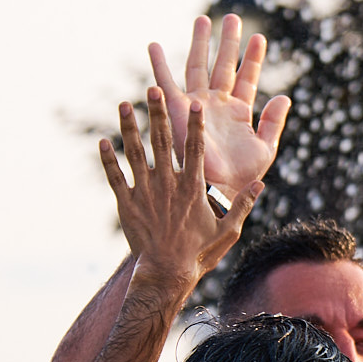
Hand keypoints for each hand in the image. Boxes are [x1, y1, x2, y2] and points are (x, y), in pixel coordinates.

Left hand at [100, 89, 262, 289]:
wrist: (166, 272)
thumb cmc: (200, 253)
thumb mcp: (229, 231)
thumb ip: (242, 205)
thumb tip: (260, 184)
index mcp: (193, 187)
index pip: (195, 148)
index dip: (195, 124)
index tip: (194, 102)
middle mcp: (168, 183)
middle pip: (162, 141)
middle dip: (157, 113)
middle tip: (153, 89)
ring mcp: (145, 192)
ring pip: (135, 153)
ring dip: (128, 127)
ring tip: (123, 105)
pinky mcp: (127, 203)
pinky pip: (115, 176)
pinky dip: (108, 159)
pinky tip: (102, 142)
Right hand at [148, 15, 289, 195]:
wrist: (219, 188)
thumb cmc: (244, 175)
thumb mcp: (265, 147)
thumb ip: (273, 121)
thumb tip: (285, 96)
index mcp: (238, 112)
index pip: (247, 77)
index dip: (253, 58)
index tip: (259, 37)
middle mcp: (217, 104)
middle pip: (223, 65)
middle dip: (228, 42)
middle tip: (232, 18)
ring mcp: (197, 104)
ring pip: (197, 66)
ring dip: (200, 43)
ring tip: (203, 19)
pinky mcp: (177, 109)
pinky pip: (165, 83)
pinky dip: (159, 64)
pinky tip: (154, 46)